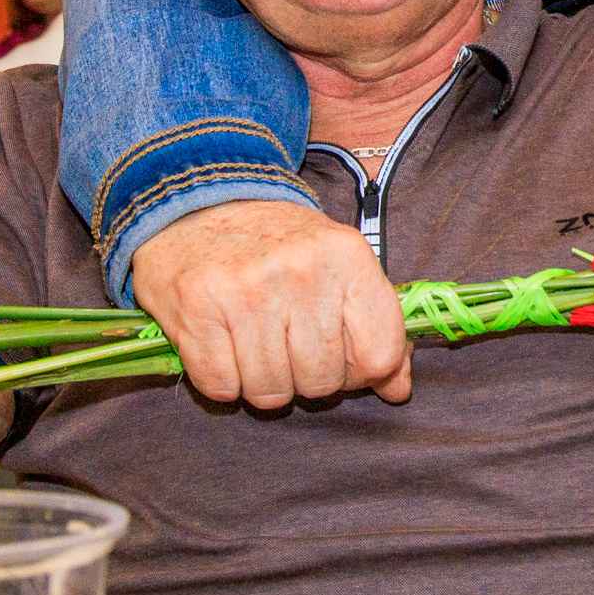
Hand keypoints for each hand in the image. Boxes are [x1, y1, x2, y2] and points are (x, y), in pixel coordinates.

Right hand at [131, 198, 412, 410]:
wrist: (199, 202)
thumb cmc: (278, 244)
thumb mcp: (339, 265)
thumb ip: (376, 325)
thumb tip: (398, 390)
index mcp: (347, 256)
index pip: (378, 355)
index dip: (361, 373)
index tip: (340, 358)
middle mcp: (300, 271)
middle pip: (322, 381)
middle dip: (306, 378)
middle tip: (288, 345)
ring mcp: (245, 291)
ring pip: (270, 393)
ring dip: (263, 383)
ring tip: (255, 344)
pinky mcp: (196, 310)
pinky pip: (222, 388)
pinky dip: (223, 381)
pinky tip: (224, 346)